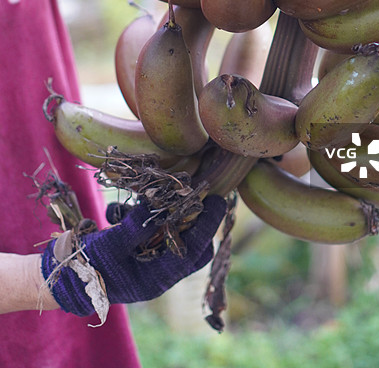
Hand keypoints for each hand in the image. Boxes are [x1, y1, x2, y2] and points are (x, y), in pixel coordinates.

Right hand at [41, 195, 226, 316]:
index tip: (218, 199)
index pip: (194, 250)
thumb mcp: (112, 245)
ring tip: (142, 202)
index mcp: (158, 278)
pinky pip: (150, 231)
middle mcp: (159, 272)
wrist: (65, 278)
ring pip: (172, 236)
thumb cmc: (88, 267)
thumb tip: (160, 200)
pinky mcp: (139, 251)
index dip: (208, 224)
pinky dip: (138, 218)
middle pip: (191, 246)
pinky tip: (114, 214)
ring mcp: (150, 262)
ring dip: (161, 216)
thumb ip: (136, 225)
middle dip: (192, 220)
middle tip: (190, 195)